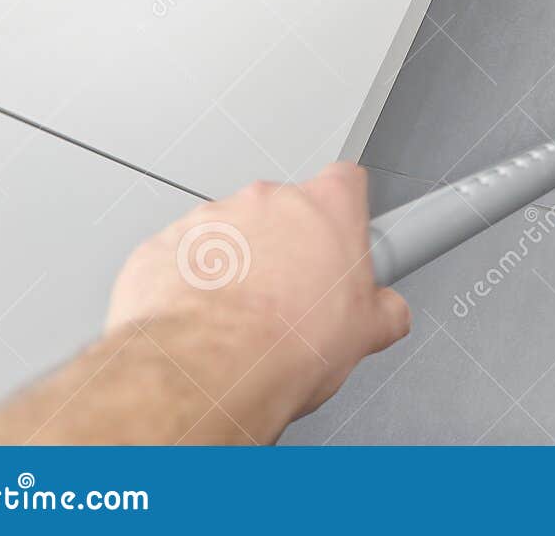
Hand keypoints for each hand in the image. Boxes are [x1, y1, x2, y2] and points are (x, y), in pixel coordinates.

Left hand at [106, 161, 410, 424]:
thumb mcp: (365, 334)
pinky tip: (203, 323)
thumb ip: (384, 310)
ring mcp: (212, 218)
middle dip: (287, 247)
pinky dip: (192, 284)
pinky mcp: (165, 245)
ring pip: (232, 235)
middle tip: (291, 299)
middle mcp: (268, 200)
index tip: (342, 239)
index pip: (346, 182)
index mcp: (325, 208)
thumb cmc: (283, 346)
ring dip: (238, 267)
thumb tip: (390, 315)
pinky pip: (184, 258)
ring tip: (242, 321)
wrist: (207, 371)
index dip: (345, 210)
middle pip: (284, 210)